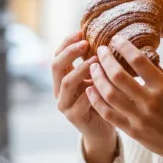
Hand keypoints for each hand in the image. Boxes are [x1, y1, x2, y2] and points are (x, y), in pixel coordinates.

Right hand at [52, 31, 116, 162]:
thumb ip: (95, 62)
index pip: (57, 55)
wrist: (103, 129)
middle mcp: (59, 89)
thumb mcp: (97, 78)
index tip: (80, 32)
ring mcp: (64, 104)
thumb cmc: (102, 99)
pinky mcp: (74, 116)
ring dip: (81, 69)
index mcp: (63, 77)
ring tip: (96, 61)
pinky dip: (91, 91)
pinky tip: (102, 84)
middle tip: (85, 43)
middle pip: (56, 66)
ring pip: (66, 82)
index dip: (66, 42)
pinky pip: (80, 102)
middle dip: (70, 52)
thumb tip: (106, 37)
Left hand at [86, 35, 162, 161]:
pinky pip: (108, 114)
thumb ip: (158, 73)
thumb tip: (140, 53)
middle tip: (100, 49)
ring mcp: (139, 118)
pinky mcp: (131, 131)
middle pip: (119, 76)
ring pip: (110, 94)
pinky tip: (90, 89)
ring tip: (93, 67)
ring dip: (98, 78)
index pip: (139, 61)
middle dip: (106, 60)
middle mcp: (150, 102)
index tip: (116, 39)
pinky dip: (97, 100)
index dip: (124, 47)